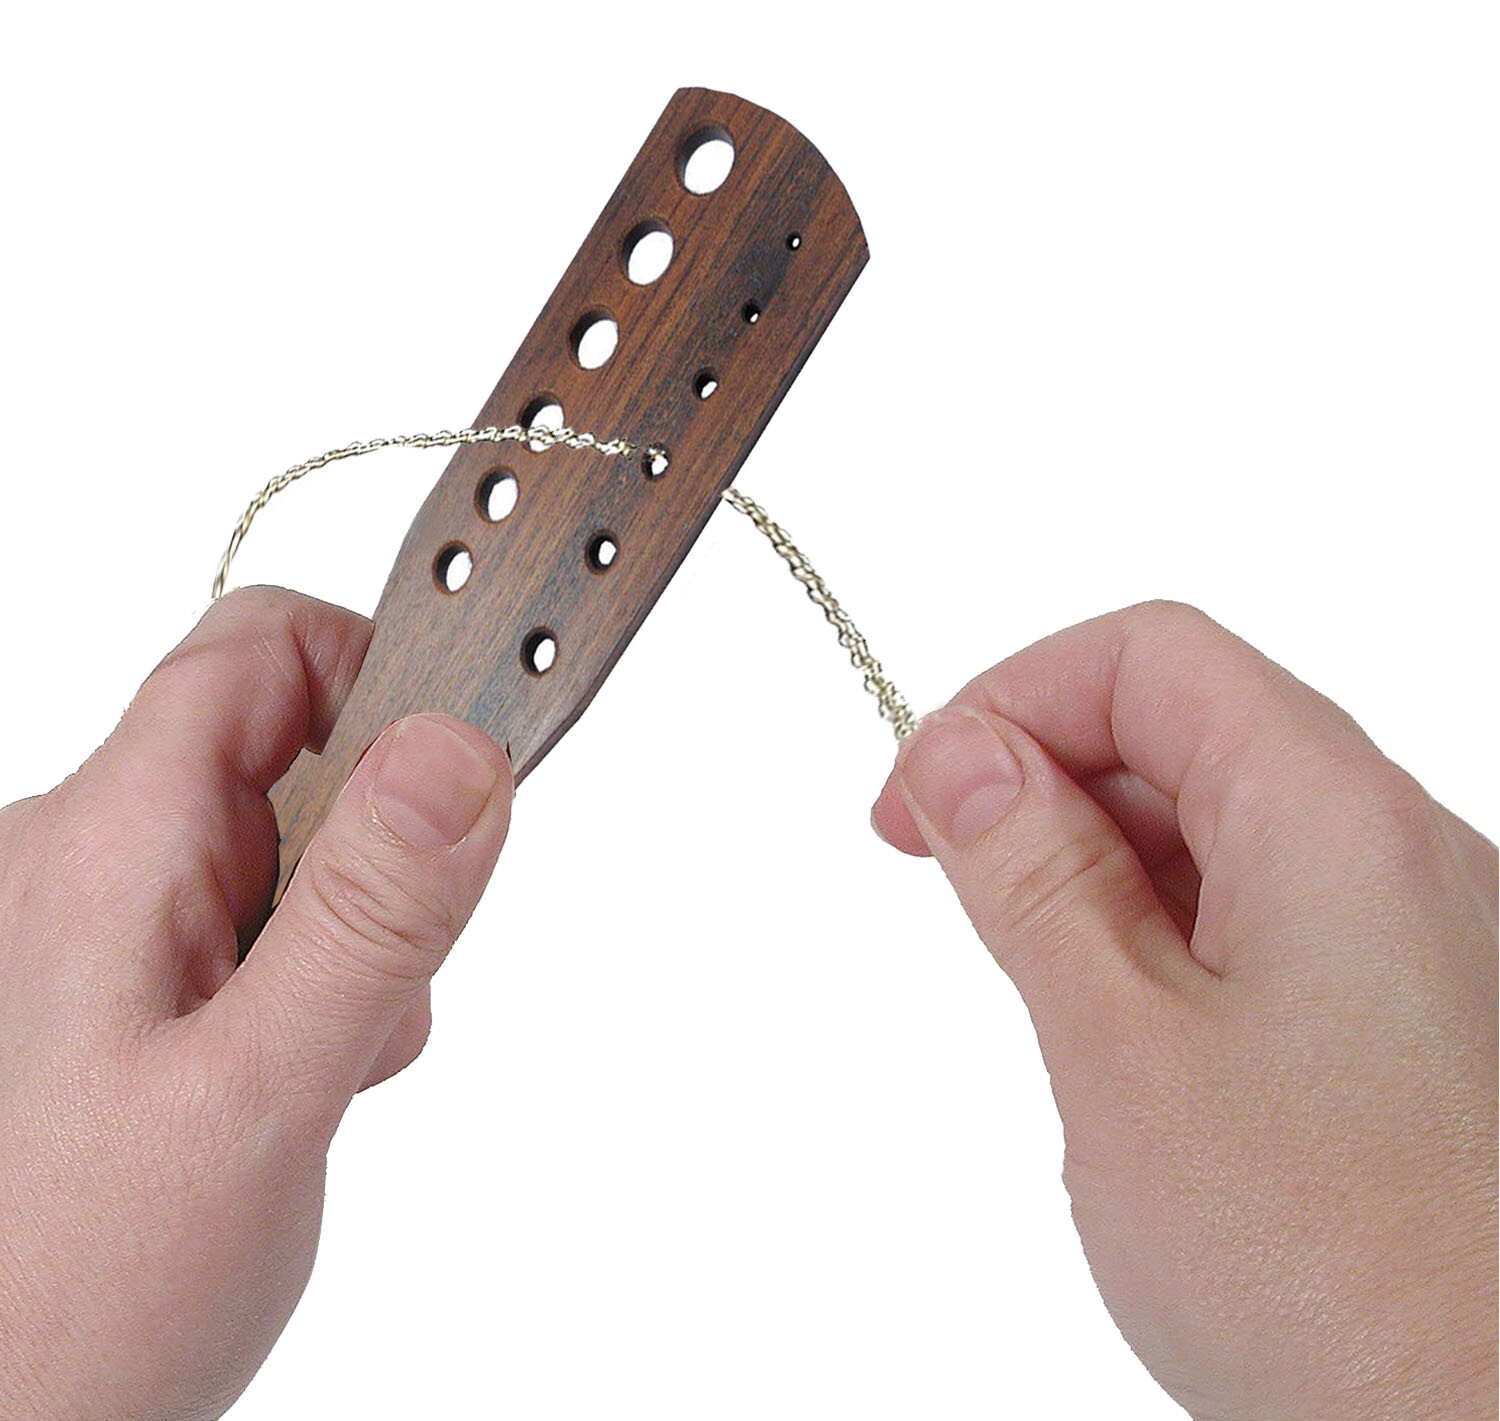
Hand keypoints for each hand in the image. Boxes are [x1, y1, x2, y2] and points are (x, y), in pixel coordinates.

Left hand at [0, 588, 512, 1420]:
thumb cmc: (66, 1294)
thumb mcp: (258, 1097)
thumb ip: (370, 918)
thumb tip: (459, 752)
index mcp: (108, 843)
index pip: (266, 646)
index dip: (384, 671)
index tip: (468, 770)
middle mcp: (89, 856)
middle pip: (292, 745)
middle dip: (385, 840)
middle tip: (390, 972)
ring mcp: (103, 923)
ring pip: (288, 841)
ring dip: (354, 924)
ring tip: (329, 1053)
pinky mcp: (128, 982)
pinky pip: (258, 917)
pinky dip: (316, 972)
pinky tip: (301, 1071)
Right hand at [873, 601, 1496, 1417]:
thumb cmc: (1337, 1274)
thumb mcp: (1120, 1048)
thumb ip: (1032, 876)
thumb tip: (963, 755)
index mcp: (1334, 817)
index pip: (1148, 657)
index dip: (1009, 700)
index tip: (919, 799)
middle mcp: (1402, 851)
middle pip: (1187, 729)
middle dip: (1047, 783)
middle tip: (954, 884)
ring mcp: (1421, 934)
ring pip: (1224, 829)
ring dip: (1104, 872)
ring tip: (1051, 994)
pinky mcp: (1415, 1014)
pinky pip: (1270, 918)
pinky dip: (1170, 942)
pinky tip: (1136, 1046)